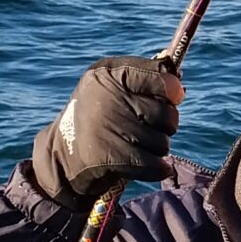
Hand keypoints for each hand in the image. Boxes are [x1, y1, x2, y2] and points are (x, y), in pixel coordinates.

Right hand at [31, 55, 182, 204]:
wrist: (62, 154)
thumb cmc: (97, 116)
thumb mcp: (111, 86)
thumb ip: (145, 80)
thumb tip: (178, 88)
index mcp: (109, 74)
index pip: (158, 76)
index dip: (171, 88)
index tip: (174, 96)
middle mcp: (108, 98)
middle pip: (167, 114)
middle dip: (165, 125)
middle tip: (149, 127)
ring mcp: (109, 128)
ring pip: (163, 142)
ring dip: (158, 148)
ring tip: (139, 144)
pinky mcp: (112, 157)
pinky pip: (155, 164)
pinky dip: (158, 167)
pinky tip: (153, 165)